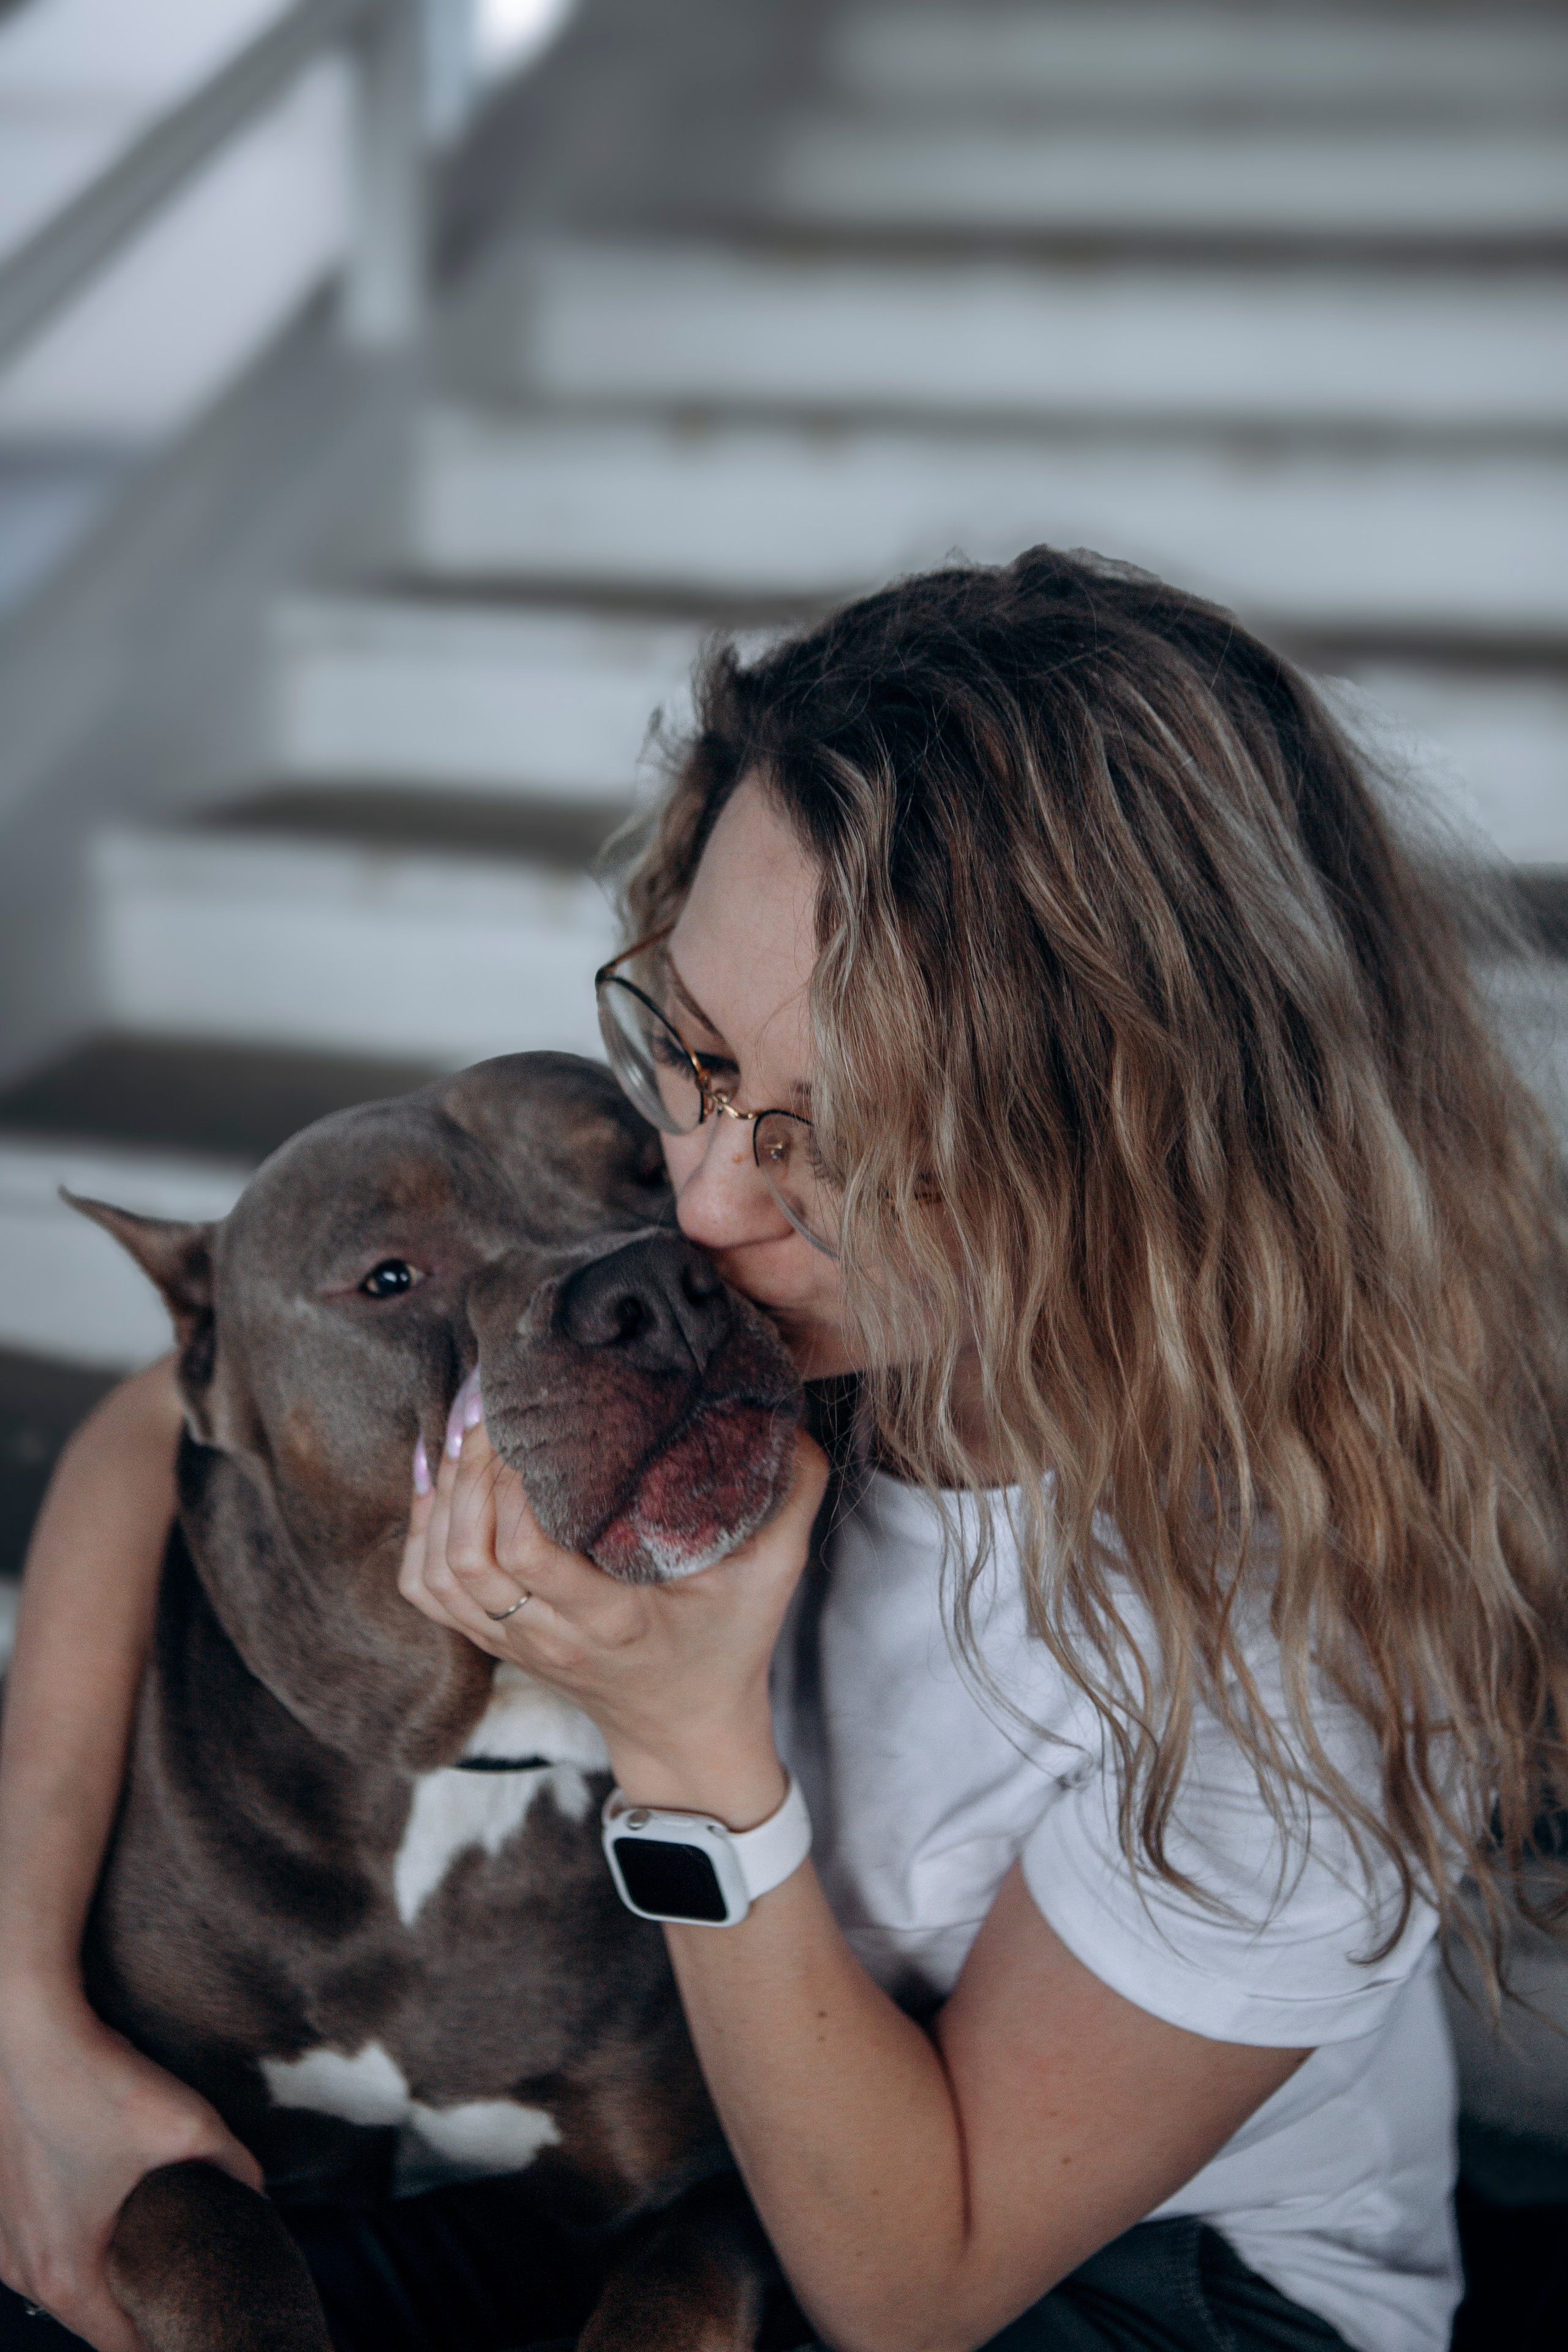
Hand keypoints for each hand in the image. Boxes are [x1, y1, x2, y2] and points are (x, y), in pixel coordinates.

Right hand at [0, 1984, 262, 2350]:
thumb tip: (258, 2194)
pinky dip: (67, 2251)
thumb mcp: (189, 2124)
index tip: (198, 2338)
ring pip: (59, 2287)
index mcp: (67, 2273)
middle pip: (89, 2321)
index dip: (166, 2346)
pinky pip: (34, 2252)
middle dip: (135, 2317)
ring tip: (144, 2267)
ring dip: (99, 2283)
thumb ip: (233, 2168)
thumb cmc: (100, 2082)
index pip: (123, 2348)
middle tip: (180, 2304)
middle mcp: (23, 2271)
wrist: (29, 2030)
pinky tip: (98, 2224)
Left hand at [399, 1386, 826, 1824]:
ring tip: (471, 1434)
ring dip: (443, 1497)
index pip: (526, 1555)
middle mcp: (548, 1636)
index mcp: (610, 1620)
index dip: (511, 1489)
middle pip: (469, 1555)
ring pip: (440, 1572)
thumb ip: (792, 1495)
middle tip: (497, 1407)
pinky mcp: (494, 1643)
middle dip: (470, 1472)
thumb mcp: (775, 1576)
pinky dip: (421, 1535)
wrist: (686, 1733)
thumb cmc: (729, 1648)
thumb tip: (790, 1416)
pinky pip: (427, 1592)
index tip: (535, 1429)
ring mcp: (514, 1645)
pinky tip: (440, 1482)